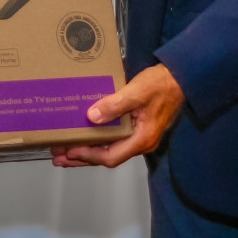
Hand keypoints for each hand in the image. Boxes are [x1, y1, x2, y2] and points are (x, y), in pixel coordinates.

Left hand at [50, 63, 183, 168]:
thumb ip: (114, 105)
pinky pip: (113, 140)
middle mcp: (140, 142)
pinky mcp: (135, 129)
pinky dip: (97, 141)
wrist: (179, 78)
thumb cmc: (161, 85)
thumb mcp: (136, 92)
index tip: (70, 151)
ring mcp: (138, 137)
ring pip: (109, 150)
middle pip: (107, 157)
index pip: (111, 156)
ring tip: (64, 152)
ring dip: (86, 152)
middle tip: (58, 158)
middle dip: (81, 159)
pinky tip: (84, 137)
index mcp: (142, 138)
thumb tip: (92, 117)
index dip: (88, 156)